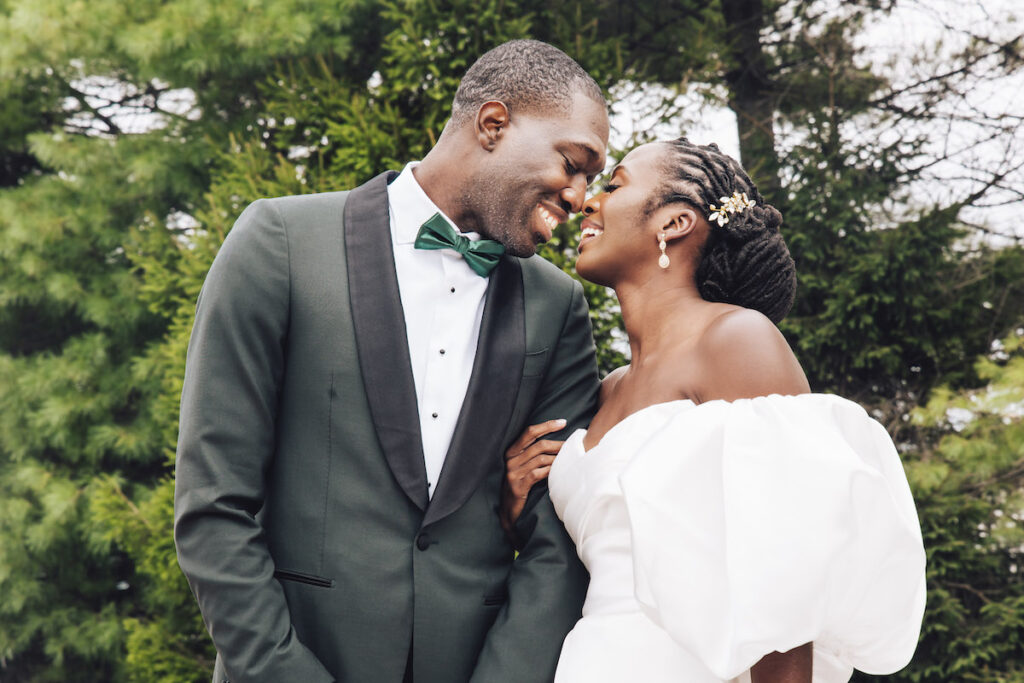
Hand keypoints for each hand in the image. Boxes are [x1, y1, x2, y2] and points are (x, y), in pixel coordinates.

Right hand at [499, 418, 566, 538]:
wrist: (508, 511)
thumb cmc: (520, 486)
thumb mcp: (523, 467)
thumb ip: (533, 454)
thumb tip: (557, 443)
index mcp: (511, 451)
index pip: (530, 432)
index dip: (547, 425)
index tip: (563, 422)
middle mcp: (510, 460)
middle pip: (538, 445)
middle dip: (558, 444)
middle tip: (572, 446)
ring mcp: (513, 473)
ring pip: (540, 459)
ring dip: (557, 458)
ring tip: (569, 460)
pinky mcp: (517, 486)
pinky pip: (537, 474)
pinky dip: (550, 471)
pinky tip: (558, 472)